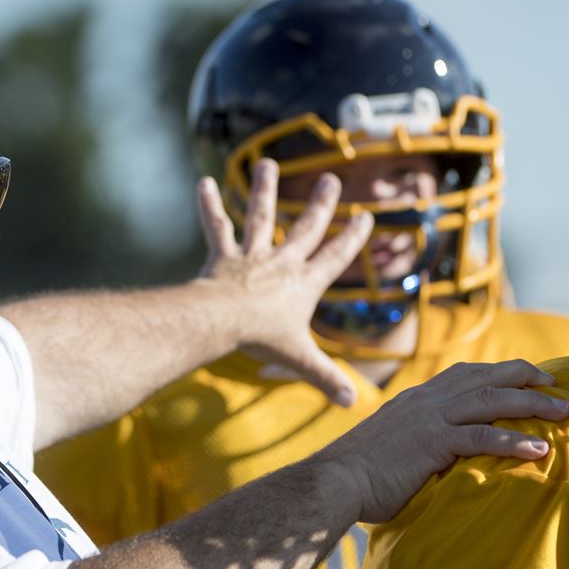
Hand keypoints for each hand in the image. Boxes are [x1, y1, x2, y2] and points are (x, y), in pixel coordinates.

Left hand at [196, 158, 373, 406]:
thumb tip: (352, 404)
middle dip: (321, 205)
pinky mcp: (223, 256)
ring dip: (264, 190)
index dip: (352, 239)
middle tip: (332, 180)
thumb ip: (326, 379)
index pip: (334, 258)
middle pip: (305, 229)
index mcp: (304, 284)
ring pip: (259, 216)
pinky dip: (208, 206)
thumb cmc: (262, 340)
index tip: (366, 217)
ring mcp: (252, 256)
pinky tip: (202, 182)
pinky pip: (216, 227)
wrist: (223, 321)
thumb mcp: (300, 360)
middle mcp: (282, 263)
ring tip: (267, 164)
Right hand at [316, 359, 568, 522]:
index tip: (527, 376)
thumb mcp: (391, 448)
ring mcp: (430, 418)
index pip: (465, 375)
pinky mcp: (432, 442)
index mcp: (416, 399)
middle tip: (556, 384)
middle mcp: (425, 400)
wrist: (335, 481)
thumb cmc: (358, 476)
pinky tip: (540, 449)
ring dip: (531, 404)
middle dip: (525, 377)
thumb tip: (434, 461)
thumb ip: (416, 444)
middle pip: (485, 378)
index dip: (499, 373)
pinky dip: (514, 440)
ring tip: (564, 412)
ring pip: (491, 401)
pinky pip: (482, 437)